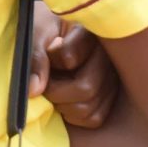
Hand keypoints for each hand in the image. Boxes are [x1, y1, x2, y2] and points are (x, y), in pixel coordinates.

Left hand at [35, 6, 119, 129]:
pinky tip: (65, 99)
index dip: (52, 61)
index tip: (47, 50)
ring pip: (89, 108)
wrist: (54, 31)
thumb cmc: (45, 28)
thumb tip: (34, 91)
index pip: (69, 58)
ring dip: (63, 105)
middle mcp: (109, 56)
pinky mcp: (111, 96)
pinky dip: (74, 115)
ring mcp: (113, 77)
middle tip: (46, 80)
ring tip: (55, 86)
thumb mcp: (36, 34)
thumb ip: (35, 59)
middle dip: (56, 92)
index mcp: (90, 32)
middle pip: (86, 88)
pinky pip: (94, 118)